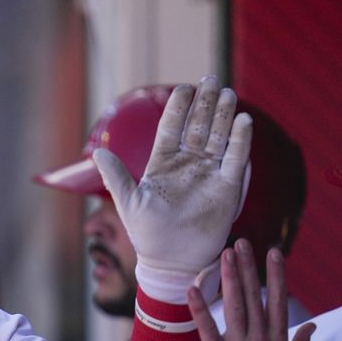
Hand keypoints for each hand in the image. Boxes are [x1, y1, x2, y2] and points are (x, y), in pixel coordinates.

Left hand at [94, 76, 251, 301]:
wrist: (171, 261)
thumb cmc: (146, 234)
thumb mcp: (128, 204)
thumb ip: (116, 177)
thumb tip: (98, 153)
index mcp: (162, 163)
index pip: (172, 128)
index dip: (178, 108)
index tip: (184, 88)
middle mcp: (187, 164)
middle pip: (198, 127)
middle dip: (205, 103)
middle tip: (212, 79)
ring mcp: (208, 174)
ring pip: (218, 138)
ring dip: (224, 116)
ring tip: (228, 93)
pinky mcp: (227, 189)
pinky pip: (235, 160)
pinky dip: (239, 142)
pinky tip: (244, 122)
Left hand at [192, 240, 314, 340]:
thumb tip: (313, 326)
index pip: (278, 301)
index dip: (276, 275)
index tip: (273, 252)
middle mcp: (261, 339)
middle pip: (254, 296)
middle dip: (248, 268)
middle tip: (242, 242)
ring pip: (235, 306)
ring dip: (229, 279)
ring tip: (225, 254)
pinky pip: (208, 329)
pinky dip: (200, 309)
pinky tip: (193, 288)